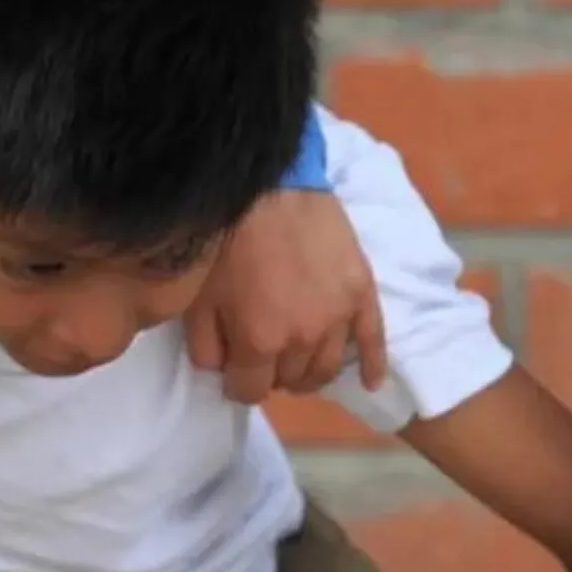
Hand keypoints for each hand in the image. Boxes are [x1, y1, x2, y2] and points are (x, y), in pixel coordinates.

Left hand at [185, 189, 385, 403]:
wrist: (268, 180)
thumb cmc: (225, 236)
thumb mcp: (197, 294)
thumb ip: (205, 345)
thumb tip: (221, 371)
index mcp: (260, 339)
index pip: (251, 391)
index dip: (237, 385)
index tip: (232, 370)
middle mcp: (304, 337)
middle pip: (289, 380)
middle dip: (270, 373)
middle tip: (260, 353)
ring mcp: (339, 315)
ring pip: (326, 368)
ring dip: (308, 372)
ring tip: (295, 361)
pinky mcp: (361, 290)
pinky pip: (374, 338)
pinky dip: (373, 364)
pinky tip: (370, 382)